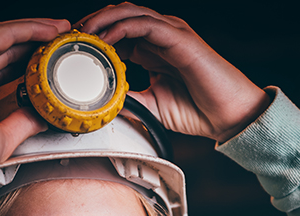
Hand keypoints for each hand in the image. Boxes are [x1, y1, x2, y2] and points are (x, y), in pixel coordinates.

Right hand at [0, 19, 69, 170]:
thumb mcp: (0, 138)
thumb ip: (20, 124)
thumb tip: (38, 119)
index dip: (22, 66)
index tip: (43, 67)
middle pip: (4, 50)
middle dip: (31, 44)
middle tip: (56, 43)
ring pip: (5, 37)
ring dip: (35, 31)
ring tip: (59, 30)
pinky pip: (6, 33)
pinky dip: (31, 29)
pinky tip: (51, 29)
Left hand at [78, 3, 269, 142]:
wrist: (229, 117)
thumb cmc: (198, 110)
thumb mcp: (152, 105)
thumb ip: (130, 99)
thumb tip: (104, 103)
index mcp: (154, 49)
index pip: (118, 30)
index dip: (94, 35)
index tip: (73, 49)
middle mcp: (162, 36)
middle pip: (120, 15)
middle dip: (92, 22)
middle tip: (70, 37)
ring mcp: (171, 34)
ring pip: (130, 13)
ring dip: (102, 20)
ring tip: (82, 33)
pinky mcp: (180, 38)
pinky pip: (145, 24)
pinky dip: (122, 28)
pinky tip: (105, 39)